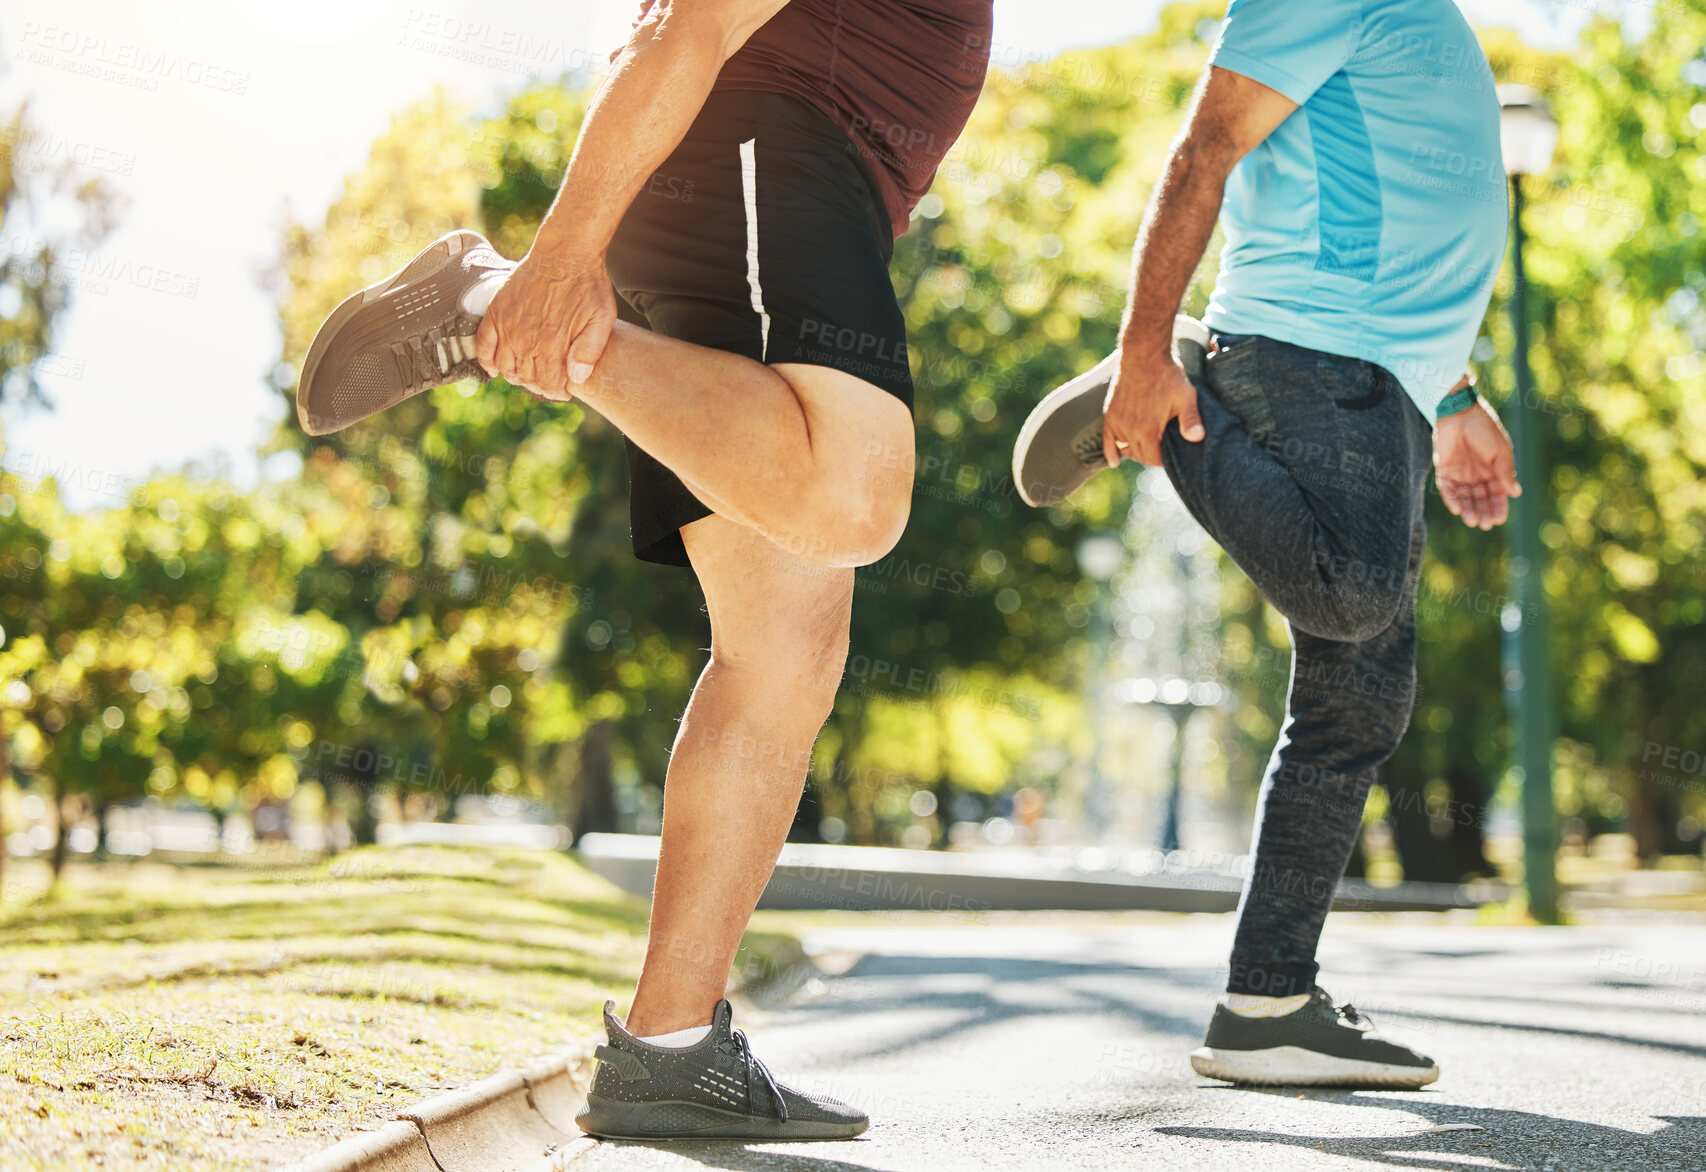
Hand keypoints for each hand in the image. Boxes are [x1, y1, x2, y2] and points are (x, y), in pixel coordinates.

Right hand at [475, 249, 614, 398]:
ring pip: (505, 366)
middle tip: (550, 381)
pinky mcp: (496, 312)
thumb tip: (576, 380)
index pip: (548, 383)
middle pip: (527, 377)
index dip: (556, 391)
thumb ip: (589, 351)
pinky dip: (487, 360)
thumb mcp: (601, 319)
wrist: (565, 251)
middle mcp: (526, 338)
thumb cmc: (588, 285)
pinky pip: (483, 345)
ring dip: (516, 375)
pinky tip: (495, 368)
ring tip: (529, 373)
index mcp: (552, 344)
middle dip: (540, 384)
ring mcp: (508, 326)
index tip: (564, 390)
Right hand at [1101, 343, 1205, 466]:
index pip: (1154, 459)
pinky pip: (1107, 440)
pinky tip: (1115, 461)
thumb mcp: (1186, 396)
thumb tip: (1198, 439)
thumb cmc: (1167, 375)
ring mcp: (1118, 423)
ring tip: (1147, 449)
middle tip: (1162, 450)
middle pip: (1140, 456)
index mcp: (1148, 430)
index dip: (1164, 460)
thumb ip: (1191, 420)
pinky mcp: (1110, 414)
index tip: (1172, 455)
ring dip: (1136, 452)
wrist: (1144, 355)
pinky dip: (1110, 452)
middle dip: (1151, 457)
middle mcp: (1130, 430)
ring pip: (1126, 449)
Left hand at [1434, 397, 1520, 528]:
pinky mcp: (1444, 470)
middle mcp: (1477, 475)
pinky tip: (1457, 510)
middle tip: (1485, 524)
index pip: (1497, 493)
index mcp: (1494, 470)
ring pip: (1464, 497)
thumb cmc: (1484, 429)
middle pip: (1480, 499)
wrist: (1460, 412)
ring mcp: (1460, 473)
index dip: (1498, 506)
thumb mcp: (1500, 451)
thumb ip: (1506, 472)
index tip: (1500, 519)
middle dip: (1483, 511)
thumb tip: (1516, 493)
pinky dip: (1452, 500)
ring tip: (1473, 521)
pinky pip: (1448, 489)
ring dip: (1468, 509)